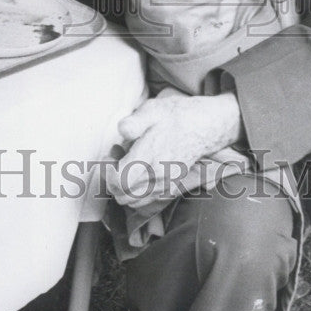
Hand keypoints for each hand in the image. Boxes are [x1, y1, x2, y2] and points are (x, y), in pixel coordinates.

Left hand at [105, 90, 243, 208]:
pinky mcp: (170, 188)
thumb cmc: (176, 116)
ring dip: (122, 186)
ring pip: (132, 201)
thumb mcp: (153, 109)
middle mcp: (158, 177)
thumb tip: (121, 130)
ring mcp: (165, 185)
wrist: (204, 126)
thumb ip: (135, 122)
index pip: (119, 182)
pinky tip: (137, 169)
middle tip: (114, 157)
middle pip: (122, 195)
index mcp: (150, 158)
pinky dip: (134, 190)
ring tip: (125, 162)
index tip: (108, 156)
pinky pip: (145, 200)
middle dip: (111, 180)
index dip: (106, 172)